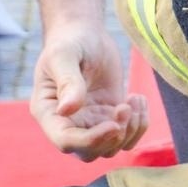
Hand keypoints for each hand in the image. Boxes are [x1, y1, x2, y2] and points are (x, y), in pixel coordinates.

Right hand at [29, 23, 148, 160]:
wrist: (84, 34)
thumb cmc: (69, 42)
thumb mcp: (64, 56)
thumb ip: (67, 81)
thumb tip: (68, 110)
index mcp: (49, 113)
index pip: (66, 141)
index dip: (90, 140)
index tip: (113, 124)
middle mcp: (68, 124)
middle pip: (90, 152)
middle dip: (112, 136)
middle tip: (124, 106)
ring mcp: (90, 123)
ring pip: (111, 148)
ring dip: (130, 130)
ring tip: (134, 99)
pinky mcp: (110, 117)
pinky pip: (127, 136)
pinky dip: (139, 124)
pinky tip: (137, 97)